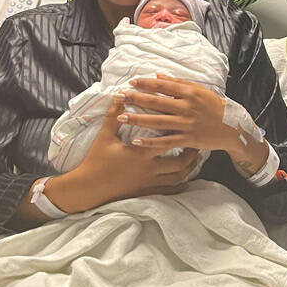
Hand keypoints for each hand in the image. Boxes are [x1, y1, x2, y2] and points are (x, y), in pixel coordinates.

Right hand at [71, 98, 201, 202]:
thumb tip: (119, 95)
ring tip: (195, 158)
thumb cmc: (96, 160)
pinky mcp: (146, 191)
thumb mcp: (105, 136)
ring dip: (189, 168)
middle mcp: (150, 169)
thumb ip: (113, 115)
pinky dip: (179, 183)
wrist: (89, 187)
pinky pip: (169, 189)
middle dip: (190, 153)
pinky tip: (185, 180)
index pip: (167, 140)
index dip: (179, 132)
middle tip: (197, 142)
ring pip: (177, 177)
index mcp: (142, 153)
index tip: (188, 124)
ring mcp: (149, 182)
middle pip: (179, 162)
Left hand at [118, 74, 242, 154]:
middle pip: (157, 102)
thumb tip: (158, 75)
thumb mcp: (199, 90)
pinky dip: (151, 142)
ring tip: (121, 117)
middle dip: (136, 99)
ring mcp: (187, 124)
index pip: (164, 85)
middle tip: (119, 97)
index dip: (146, 83)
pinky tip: (136, 141)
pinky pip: (166, 142)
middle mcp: (187, 107)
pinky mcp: (188, 139)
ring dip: (138, 119)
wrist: (232, 127)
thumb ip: (178, 82)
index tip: (131, 82)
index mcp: (190, 92)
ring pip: (158, 122)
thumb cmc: (214, 106)